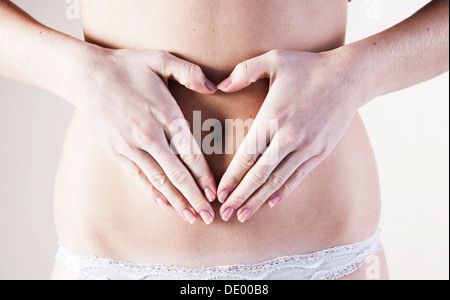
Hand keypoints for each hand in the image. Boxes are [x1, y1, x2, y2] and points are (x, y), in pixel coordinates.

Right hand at [71, 47, 217, 224]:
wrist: (85, 75)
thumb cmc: (127, 66)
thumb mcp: (161, 59)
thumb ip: (190, 73)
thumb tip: (215, 88)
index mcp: (165, 114)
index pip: (190, 152)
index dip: (203, 175)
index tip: (214, 193)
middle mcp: (148, 134)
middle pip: (176, 173)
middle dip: (194, 197)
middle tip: (208, 217)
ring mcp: (130, 145)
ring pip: (158, 180)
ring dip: (176, 201)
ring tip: (190, 217)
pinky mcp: (116, 151)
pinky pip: (137, 176)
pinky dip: (151, 192)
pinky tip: (163, 204)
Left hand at [216, 49, 359, 221]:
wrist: (350, 76)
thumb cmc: (308, 66)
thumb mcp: (274, 59)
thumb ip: (243, 71)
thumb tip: (220, 87)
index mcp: (273, 117)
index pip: (247, 155)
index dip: (232, 177)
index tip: (219, 193)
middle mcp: (289, 137)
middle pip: (259, 174)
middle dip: (241, 196)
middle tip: (226, 214)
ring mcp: (307, 147)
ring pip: (278, 180)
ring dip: (259, 200)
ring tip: (244, 215)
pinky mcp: (320, 152)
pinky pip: (299, 177)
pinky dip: (284, 191)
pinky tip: (271, 203)